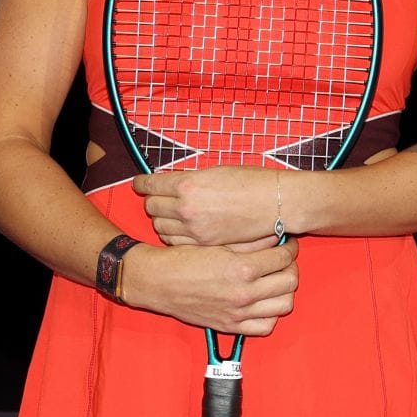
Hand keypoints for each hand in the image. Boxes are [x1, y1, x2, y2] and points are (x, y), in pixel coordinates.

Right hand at [122, 241, 297, 337]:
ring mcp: (239, 313)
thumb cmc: (185, 258)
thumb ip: (251, 243)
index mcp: (242, 268)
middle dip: (291, 267)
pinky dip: (271, 314)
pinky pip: (266, 326)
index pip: (284, 258)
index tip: (287, 244)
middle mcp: (244, 293)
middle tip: (283, 261)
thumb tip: (277, 237)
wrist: (158, 282)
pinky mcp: (231, 327)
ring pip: (284, 305)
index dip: (290, 248)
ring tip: (276, 280)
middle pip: (290, 282)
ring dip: (284, 291)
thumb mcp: (218, 243)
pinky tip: (264, 301)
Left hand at [133, 166, 280, 246]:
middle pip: (152, 207)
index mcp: (187, 185)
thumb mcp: (214, 172)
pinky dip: (174, 235)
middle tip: (158, 196)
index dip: (142, 183)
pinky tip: (182, 228)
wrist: (276, 203)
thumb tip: (171, 184)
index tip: (140, 183)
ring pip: (160, 227)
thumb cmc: (251, 182)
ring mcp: (194, 230)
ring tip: (171, 214)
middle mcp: (186, 208)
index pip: (150, 185)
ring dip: (163, 219)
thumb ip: (189, 180)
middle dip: (153, 200)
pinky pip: (175, 242)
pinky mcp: (204, 244)